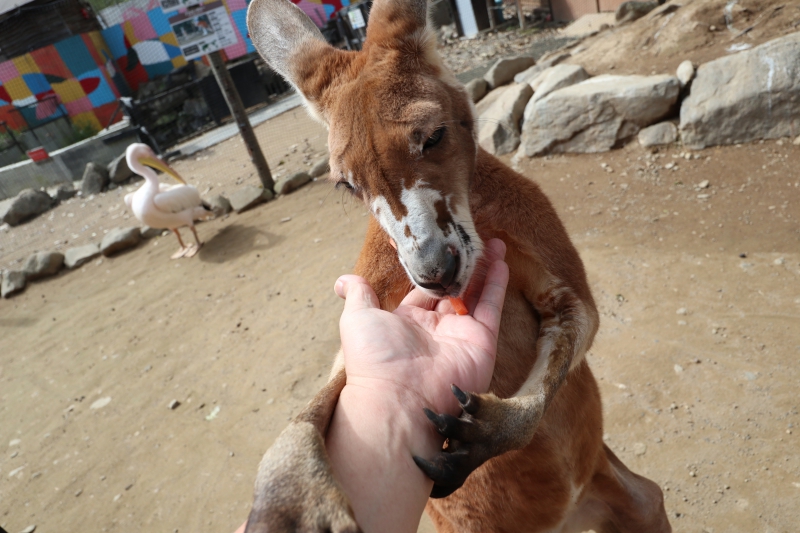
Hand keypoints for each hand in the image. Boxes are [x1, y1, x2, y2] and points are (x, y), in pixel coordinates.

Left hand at [334, 238, 508, 416]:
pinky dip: (496, 286)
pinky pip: (491, 308)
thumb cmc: (374, 360)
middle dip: (462, 263)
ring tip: (493, 241)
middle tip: (469, 236)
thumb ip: (358, 295)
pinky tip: (501, 262)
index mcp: (407, 322)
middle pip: (453, 287)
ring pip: (475, 292)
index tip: (436, 239)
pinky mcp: (481, 342)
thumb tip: (342, 280)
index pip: (423, 286)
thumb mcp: (357, 319)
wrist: (399, 399)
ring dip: (484, 267)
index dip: (430, 265)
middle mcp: (436, 327)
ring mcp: (460, 334)